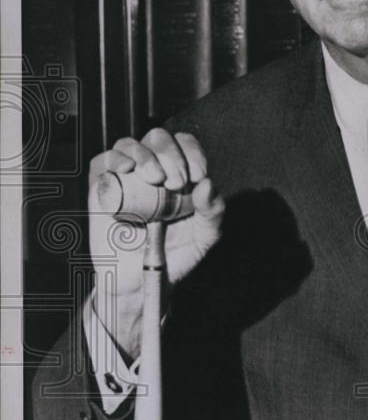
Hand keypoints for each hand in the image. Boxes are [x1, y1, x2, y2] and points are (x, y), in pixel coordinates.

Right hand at [87, 128, 224, 356]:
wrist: (140, 281)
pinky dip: (115, 158)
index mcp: (180, 175)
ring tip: (155, 180)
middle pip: (158, 138)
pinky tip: (127, 170)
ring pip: (130, 144)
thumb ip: (213, 212)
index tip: (197, 176)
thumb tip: (208, 185)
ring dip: (146, 155)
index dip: (193, 152)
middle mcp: (153, 170)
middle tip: (177, 183)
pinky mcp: (101, 187)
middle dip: (171, 154)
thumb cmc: (174, 256)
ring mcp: (125, 178)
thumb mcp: (204, 238)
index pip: (185, 145)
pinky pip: (103, 161)